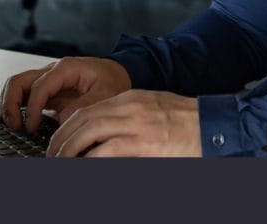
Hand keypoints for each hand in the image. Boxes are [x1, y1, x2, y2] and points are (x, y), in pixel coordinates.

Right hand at [0, 57, 131, 133]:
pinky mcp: (48, 91)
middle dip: (11, 103)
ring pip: (17, 86)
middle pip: (19, 81)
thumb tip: (62, 120)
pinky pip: (24, 95)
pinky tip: (15, 122)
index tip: (31, 127)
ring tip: (11, 125)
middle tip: (14, 125)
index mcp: (66, 68)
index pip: (40, 86)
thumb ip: (84, 105)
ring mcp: (48, 80)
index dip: (33, 108)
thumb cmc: (113, 81)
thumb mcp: (107, 93)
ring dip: (9, 104)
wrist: (118, 74)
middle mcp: (53, 71)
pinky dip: (16, 107)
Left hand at [47, 89, 201, 156]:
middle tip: (52, 156)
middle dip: (62, 139)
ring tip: (60, 163)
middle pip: (82, 118)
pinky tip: (82, 167)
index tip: (59, 141)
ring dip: (69, 149)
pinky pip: (106, 151)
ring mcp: (135, 124)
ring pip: (88, 131)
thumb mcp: (154, 110)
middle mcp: (129, 107)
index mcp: (131, 98)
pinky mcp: (142, 143)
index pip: (88, 109)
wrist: (213, 124)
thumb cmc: (188, 121)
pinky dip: (89, 161)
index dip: (68, 127)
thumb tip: (105, 139)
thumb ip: (129, 118)